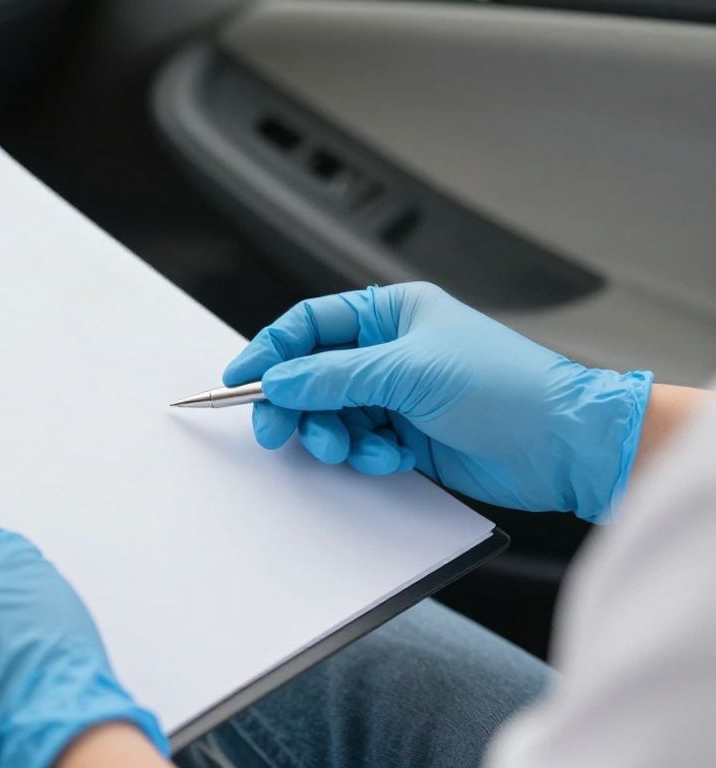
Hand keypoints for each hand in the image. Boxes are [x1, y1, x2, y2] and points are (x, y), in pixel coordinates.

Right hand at [224, 282, 651, 521]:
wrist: (562, 445)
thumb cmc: (508, 387)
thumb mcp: (410, 371)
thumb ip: (334, 376)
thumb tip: (279, 380)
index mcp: (391, 314)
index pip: (310, 324)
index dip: (271, 349)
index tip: (241, 379)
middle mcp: (390, 352)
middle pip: (312, 374)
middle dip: (294, 402)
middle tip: (276, 428)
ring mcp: (397, 396)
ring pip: (330, 414)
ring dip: (331, 434)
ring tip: (351, 446)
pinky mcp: (406, 437)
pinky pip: (357, 444)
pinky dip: (363, 454)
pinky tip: (389, 457)